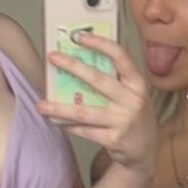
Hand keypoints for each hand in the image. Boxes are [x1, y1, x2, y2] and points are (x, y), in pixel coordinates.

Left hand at [36, 31, 157, 174]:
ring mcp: (123, 121)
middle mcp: (133, 100)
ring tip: (40, 104)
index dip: (100, 44)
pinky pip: (84, 131)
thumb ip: (115, 81)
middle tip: (52, 57)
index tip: (79, 36)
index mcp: (137, 84)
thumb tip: (79, 62)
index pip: (120, 57)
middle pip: (98, 80)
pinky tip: (55, 121)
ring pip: (84, 112)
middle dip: (73, 67)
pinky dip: (68, 126)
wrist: (147, 151)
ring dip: (59, 108)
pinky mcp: (114, 140)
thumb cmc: (133, 116)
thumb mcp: (132, 95)